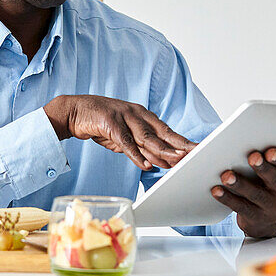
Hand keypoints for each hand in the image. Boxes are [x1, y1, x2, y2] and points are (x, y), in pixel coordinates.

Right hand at [44, 95, 194, 169]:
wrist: (76, 112)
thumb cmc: (103, 124)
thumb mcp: (126, 138)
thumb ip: (143, 148)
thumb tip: (163, 162)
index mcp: (144, 116)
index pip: (168, 131)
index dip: (183, 141)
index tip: (199, 150)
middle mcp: (138, 115)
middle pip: (163, 133)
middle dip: (180, 144)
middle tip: (196, 154)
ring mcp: (124, 118)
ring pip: (147, 137)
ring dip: (162, 150)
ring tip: (176, 160)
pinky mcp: (110, 125)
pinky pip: (125, 142)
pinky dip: (135, 154)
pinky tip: (145, 164)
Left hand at [210, 147, 275, 237]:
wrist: (267, 222)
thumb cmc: (268, 186)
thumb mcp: (275, 174)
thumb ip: (268, 160)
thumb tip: (248, 145)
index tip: (270, 152)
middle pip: (275, 181)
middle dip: (263, 168)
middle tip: (252, 157)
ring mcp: (271, 208)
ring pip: (256, 194)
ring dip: (240, 184)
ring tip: (226, 175)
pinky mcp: (255, 218)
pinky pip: (240, 207)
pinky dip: (227, 198)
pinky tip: (216, 189)